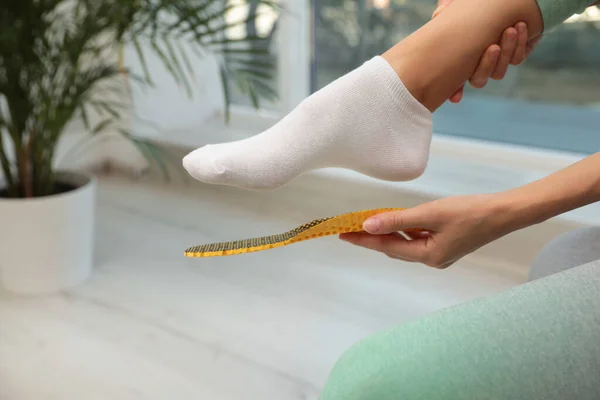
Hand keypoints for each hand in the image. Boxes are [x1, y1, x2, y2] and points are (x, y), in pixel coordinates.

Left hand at [340, 194, 515, 268]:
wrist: (504, 213)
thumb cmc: (469, 212)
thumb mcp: (429, 213)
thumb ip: (397, 220)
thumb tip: (368, 225)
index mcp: (428, 256)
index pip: (387, 247)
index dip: (364, 240)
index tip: (343, 234)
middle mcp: (432, 260)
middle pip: (395, 248)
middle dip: (373, 238)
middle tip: (350, 228)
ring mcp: (440, 254)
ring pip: (406, 244)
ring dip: (389, 233)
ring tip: (368, 222)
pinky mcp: (447, 244)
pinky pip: (418, 239)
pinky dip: (405, 230)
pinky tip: (398, 221)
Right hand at [433, 0, 541, 102]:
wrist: (508, 1)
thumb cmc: (477, 5)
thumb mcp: (460, 7)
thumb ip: (447, 11)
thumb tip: (438, 14)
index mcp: (461, 59)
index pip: (454, 81)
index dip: (455, 90)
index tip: (456, 97)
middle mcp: (478, 65)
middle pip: (479, 80)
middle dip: (486, 65)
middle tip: (493, 47)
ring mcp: (497, 63)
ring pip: (499, 72)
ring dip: (506, 51)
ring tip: (510, 30)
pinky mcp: (515, 56)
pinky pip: (517, 59)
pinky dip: (519, 44)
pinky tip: (520, 27)